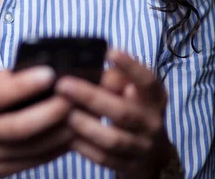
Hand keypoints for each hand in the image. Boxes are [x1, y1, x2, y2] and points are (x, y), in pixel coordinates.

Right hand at [0, 66, 73, 178]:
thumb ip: (4, 82)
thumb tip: (44, 68)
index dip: (23, 85)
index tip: (49, 73)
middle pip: (17, 127)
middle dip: (49, 113)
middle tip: (73, 98)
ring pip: (30, 148)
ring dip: (59, 133)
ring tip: (81, 115)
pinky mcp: (4, 171)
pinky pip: (35, 161)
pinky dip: (56, 148)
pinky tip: (74, 134)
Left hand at [55, 50, 168, 175]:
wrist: (150, 147)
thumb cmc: (132, 104)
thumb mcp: (131, 87)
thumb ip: (115, 76)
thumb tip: (88, 63)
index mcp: (155, 96)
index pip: (146, 80)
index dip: (130, 67)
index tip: (110, 52)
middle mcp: (153, 122)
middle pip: (123, 112)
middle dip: (90, 98)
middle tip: (63, 85)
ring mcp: (142, 147)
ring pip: (113, 139)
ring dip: (85, 125)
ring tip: (63, 111)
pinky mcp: (129, 165)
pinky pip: (104, 158)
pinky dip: (84, 146)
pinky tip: (66, 133)